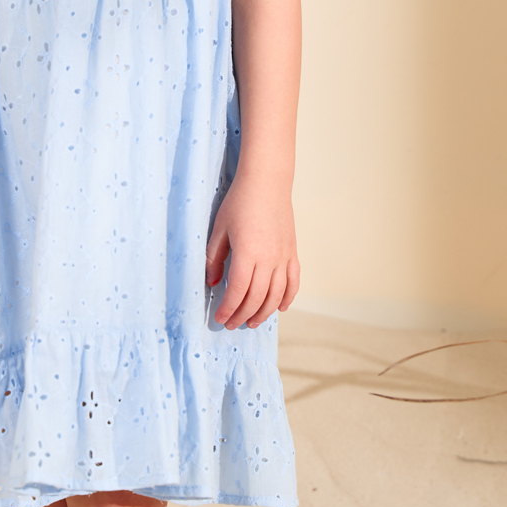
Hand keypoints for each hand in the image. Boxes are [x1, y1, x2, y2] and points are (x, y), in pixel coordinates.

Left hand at [205, 177, 299, 327]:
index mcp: (247, 253)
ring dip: (264, 312)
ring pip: (277, 295)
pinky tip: (280, 308)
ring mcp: (284, 256)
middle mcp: (269, 259)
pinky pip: (293, 281)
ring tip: (252, 322)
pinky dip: (288, 297)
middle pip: (257, 298)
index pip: (238, 291)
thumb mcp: (219, 229)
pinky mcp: (292, 252)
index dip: (228, 308)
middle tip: (232, 324)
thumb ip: (214, 258)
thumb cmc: (240, 202)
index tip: (220, 318)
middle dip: (243, 315)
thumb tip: (213, 283)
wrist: (267, 182)